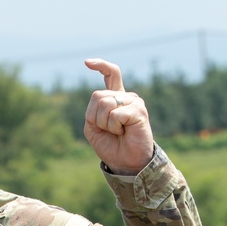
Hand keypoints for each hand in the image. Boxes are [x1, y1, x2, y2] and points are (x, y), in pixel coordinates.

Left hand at [82, 59, 154, 175]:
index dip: (100, 66)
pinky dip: (114, 127)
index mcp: (116, 98)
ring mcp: (133, 102)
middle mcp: (126, 97)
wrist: (126, 163)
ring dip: (105, 124)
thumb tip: (103, 99)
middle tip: (109, 130)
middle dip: (96, 118)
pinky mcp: (139, 110)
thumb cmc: (111, 146)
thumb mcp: (93, 129)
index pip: (111, 74)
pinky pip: (115, 114)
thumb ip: (92, 111)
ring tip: (118, 131)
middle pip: (98, 96)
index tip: (87, 62)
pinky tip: (124, 132)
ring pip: (105, 104)